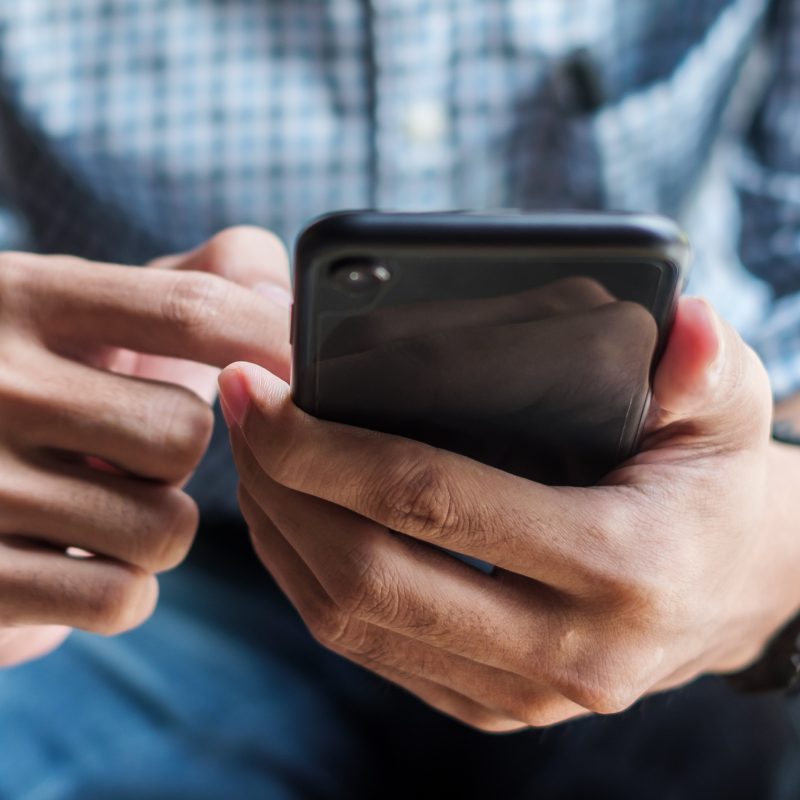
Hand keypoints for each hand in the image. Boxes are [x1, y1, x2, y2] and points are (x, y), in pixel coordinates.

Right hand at [0, 226, 290, 666]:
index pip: (193, 311)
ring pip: (166, 527)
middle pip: (186, 434)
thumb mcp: (93, 308)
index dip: (272, 344)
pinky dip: (124, 586)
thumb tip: (288, 299)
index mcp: (25, 296)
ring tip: (100, 503)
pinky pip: (122, 596)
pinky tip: (82, 555)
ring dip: (157, 525)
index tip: (306, 374)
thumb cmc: (43, 378)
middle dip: (181, 455)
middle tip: (131, 452)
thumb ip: (199, 278)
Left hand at [220, 297, 799, 731]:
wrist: (734, 589)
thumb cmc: (716, 487)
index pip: (431, 501)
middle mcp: (565, 649)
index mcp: (618, 565)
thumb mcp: (727, 415)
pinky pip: (369, 649)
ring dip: (282, 534)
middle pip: (369, 574)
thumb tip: (683, 324)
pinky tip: (291, 517)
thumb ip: (707, 368)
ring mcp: (521, 692)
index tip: (263, 389)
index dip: (326, 446)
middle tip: (242, 413)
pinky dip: (310, 582)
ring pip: (353, 623)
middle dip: (282, 488)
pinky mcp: (492, 704)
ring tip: (252, 457)